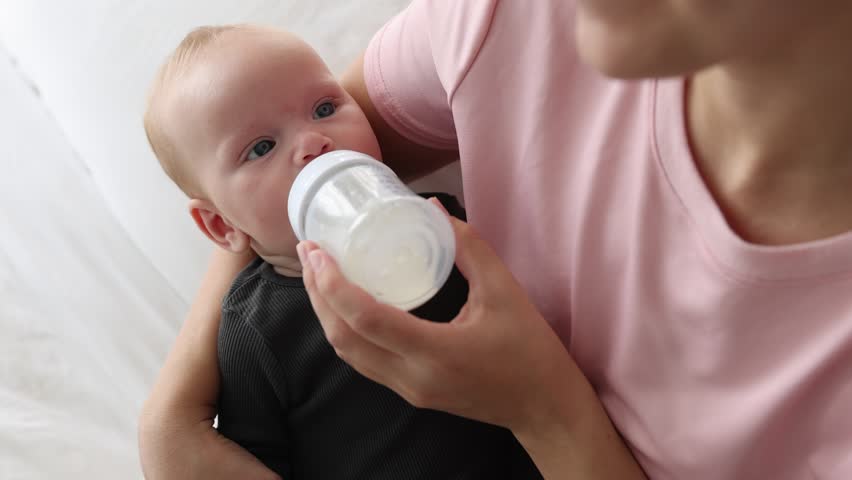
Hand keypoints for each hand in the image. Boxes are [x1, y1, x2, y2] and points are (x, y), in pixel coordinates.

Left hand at [297, 207, 585, 431]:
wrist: (544, 407)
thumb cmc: (530, 350)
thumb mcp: (505, 291)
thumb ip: (468, 248)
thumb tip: (433, 208)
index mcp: (434, 352)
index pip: (365, 318)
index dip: (333, 283)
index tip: (316, 249)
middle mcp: (411, 376)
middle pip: (343, 337)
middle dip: (317, 293)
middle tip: (309, 251)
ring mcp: (408, 389)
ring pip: (347, 354)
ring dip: (325, 312)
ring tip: (317, 272)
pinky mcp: (411, 392)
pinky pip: (363, 361)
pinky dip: (345, 329)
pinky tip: (344, 302)